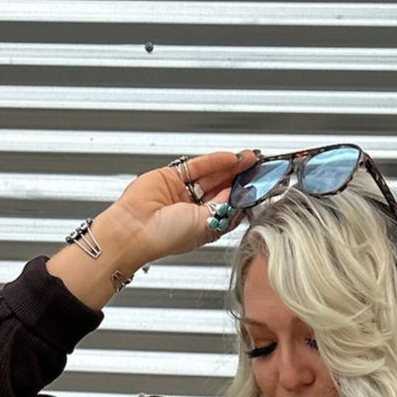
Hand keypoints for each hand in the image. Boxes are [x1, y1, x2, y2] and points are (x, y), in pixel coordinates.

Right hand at [103, 149, 261, 267]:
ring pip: (211, 174)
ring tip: (248, 159)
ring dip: (230, 166)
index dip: (244, 195)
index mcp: (203, 225)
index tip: (260, 185)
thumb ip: (223, 207)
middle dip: (240, 177)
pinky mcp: (171, 176)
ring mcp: (182, 191)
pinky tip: (230, 158)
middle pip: (222, 187)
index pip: (229, 205)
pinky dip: (215, 161)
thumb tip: (238, 193)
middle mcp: (193, 208)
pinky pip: (197, 166)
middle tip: (258, 166)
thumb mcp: (206, 225)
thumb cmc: (165, 238)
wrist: (136, 230)